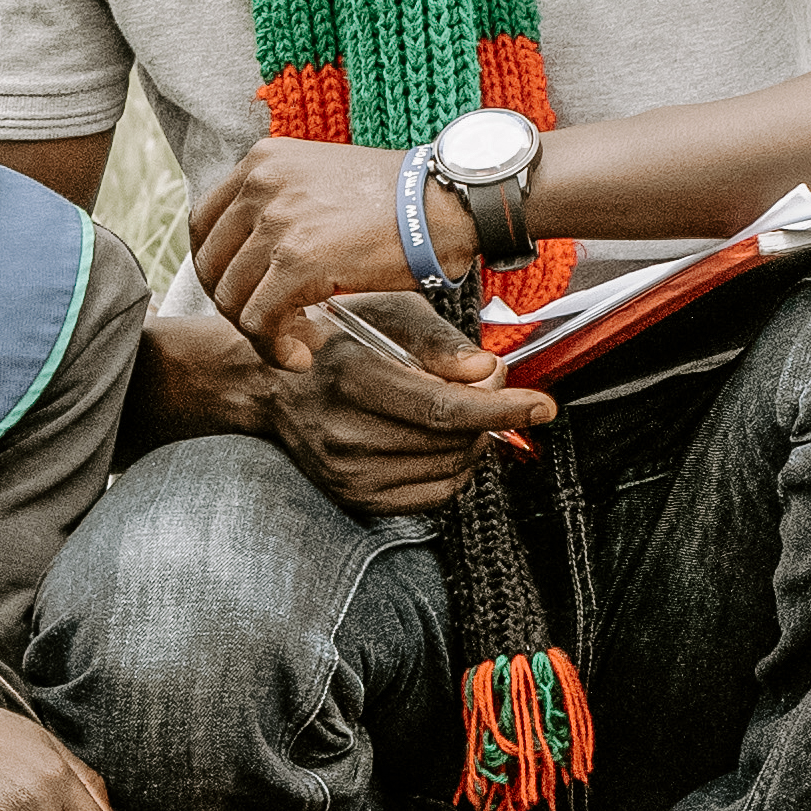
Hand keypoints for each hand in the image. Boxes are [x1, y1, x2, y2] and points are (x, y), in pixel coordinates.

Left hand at [191, 134, 459, 350]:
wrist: (447, 202)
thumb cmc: (401, 201)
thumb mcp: (325, 182)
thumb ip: (284, 207)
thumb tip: (257, 258)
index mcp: (262, 161)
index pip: (204, 226)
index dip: (220, 271)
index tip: (249, 296)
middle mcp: (260, 183)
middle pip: (210, 263)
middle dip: (236, 306)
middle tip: (273, 327)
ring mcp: (275, 220)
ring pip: (231, 298)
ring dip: (259, 332)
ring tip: (295, 343)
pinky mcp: (297, 259)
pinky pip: (259, 320)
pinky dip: (274, 348)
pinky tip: (302, 355)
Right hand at [259, 300, 552, 517]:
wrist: (268, 384)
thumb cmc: (335, 336)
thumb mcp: (386, 313)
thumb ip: (440, 343)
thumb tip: (490, 375)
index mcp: (352, 377)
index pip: (443, 409)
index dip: (501, 409)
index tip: (542, 405)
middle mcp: (345, 432)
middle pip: (453, 442)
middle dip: (488, 417)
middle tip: (483, 389)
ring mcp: (346, 473)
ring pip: (449, 471)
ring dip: (470, 443)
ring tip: (451, 410)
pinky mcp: (353, 498)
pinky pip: (433, 495)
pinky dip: (451, 468)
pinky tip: (439, 441)